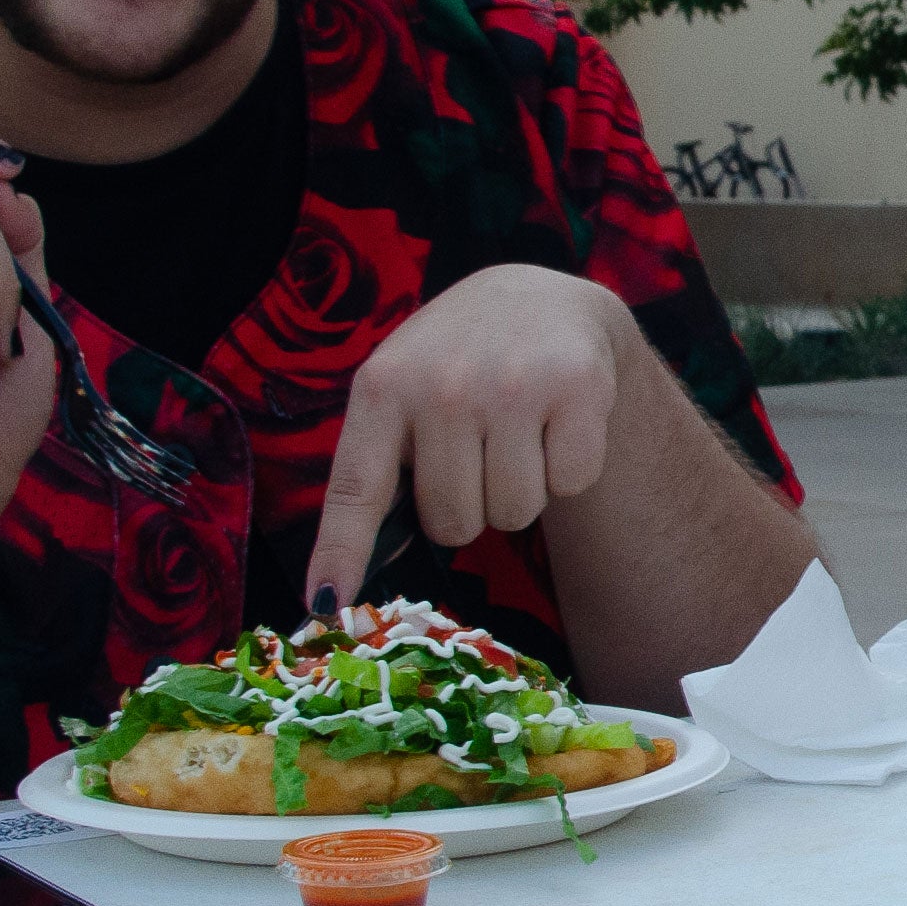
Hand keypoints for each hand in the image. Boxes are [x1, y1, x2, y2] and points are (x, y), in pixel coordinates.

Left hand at [300, 264, 632, 613]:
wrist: (540, 298)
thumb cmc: (456, 363)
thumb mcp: (401, 390)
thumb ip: (376, 468)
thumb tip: (342, 587)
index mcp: (383, 386)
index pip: (356, 489)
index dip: (341, 553)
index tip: (328, 607)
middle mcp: (444, 384)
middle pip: (453, 523)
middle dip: (469, 508)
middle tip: (478, 455)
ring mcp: (514, 384)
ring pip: (515, 513)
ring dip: (521, 491)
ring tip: (517, 435)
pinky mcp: (578, 387)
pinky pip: (571, 485)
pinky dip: (569, 470)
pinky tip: (556, 423)